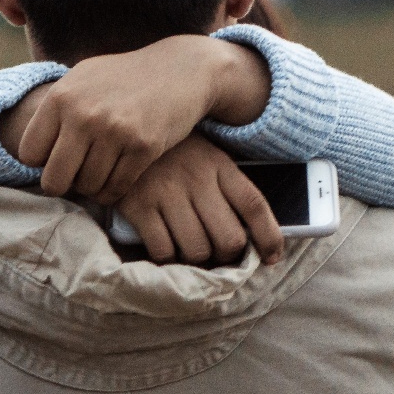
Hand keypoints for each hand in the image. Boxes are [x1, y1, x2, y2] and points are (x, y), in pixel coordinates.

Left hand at [16, 35, 270, 200]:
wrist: (181, 69)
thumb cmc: (125, 77)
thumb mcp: (84, 77)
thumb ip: (54, 107)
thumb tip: (24, 151)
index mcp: (61, 97)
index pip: (28, 154)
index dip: (41, 162)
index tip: (58, 158)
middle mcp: (84, 114)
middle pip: (53, 181)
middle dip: (64, 185)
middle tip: (77, 177)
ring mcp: (114, 131)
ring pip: (87, 189)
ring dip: (93, 187)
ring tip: (101, 172)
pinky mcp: (143, 147)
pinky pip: (116, 189)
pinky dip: (114, 191)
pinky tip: (119, 177)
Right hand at [116, 133, 284, 265]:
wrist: (122, 134)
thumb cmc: (171, 153)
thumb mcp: (205, 157)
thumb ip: (226, 188)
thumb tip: (249, 236)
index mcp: (219, 164)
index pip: (254, 205)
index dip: (269, 237)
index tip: (272, 257)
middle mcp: (196, 178)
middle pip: (229, 238)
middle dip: (226, 255)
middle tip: (216, 253)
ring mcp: (166, 192)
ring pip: (197, 250)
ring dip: (196, 259)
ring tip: (189, 250)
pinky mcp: (139, 206)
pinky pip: (163, 250)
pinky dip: (167, 258)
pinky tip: (165, 248)